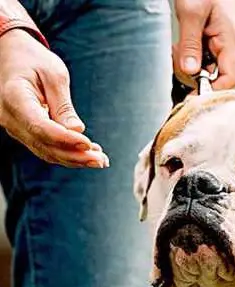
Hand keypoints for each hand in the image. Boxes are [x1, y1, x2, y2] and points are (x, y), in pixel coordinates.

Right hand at [0, 29, 107, 166]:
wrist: (12, 56)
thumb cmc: (33, 60)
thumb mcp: (53, 74)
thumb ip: (63, 104)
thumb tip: (77, 130)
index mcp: (14, 97)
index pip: (40, 127)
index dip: (65, 139)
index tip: (88, 144)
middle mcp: (10, 117)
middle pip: (44, 145)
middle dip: (75, 156)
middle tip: (101, 160)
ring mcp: (15, 128)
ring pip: (46, 152)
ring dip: (74, 159)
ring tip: (100, 160)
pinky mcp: (24, 133)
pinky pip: (46, 148)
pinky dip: (68, 154)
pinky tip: (88, 154)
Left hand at [173, 0, 234, 90]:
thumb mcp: (190, 12)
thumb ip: (190, 44)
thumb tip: (190, 72)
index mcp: (231, 41)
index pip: (230, 79)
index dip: (212, 90)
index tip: (192, 91)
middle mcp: (231, 47)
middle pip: (218, 78)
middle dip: (196, 77)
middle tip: (177, 62)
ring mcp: (224, 46)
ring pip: (208, 71)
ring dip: (190, 68)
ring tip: (177, 50)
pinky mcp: (214, 44)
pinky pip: (204, 61)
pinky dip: (190, 59)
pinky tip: (181, 48)